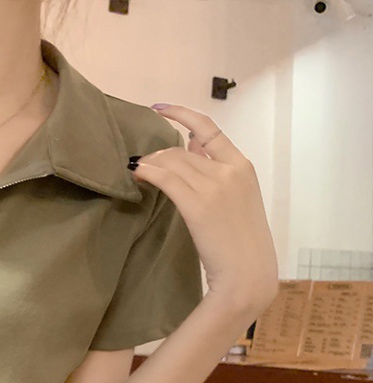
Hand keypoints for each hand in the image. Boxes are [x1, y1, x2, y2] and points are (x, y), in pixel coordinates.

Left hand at [130, 104, 278, 312]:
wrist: (247, 272)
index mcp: (242, 166)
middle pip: (182, 150)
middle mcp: (229, 170)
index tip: (160, 108)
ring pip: (172, 162)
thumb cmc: (241, 242)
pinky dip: (147, 173)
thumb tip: (192, 150)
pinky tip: (136, 174)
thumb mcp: (238, 200)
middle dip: (158, 155)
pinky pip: (166, 179)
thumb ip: (218, 174)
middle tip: (142, 165)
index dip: (182, 114)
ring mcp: (214, 187)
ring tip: (137, 172)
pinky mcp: (197, 205)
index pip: (210, 128)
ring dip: (150, 164)